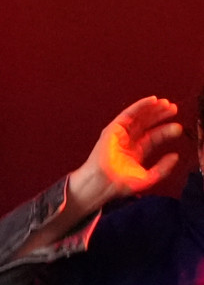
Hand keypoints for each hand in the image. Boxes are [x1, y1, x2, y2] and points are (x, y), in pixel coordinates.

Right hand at [68, 96, 181, 212]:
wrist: (106, 183)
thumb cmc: (122, 184)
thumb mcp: (149, 177)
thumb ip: (163, 168)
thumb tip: (175, 156)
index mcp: (136, 151)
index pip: (153, 137)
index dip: (165, 131)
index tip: (178, 127)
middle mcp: (128, 140)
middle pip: (147, 124)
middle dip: (160, 115)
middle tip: (174, 108)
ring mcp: (120, 133)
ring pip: (139, 117)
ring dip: (152, 108)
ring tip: (166, 103)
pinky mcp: (113, 128)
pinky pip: (128, 114)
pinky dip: (140, 105)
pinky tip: (152, 100)